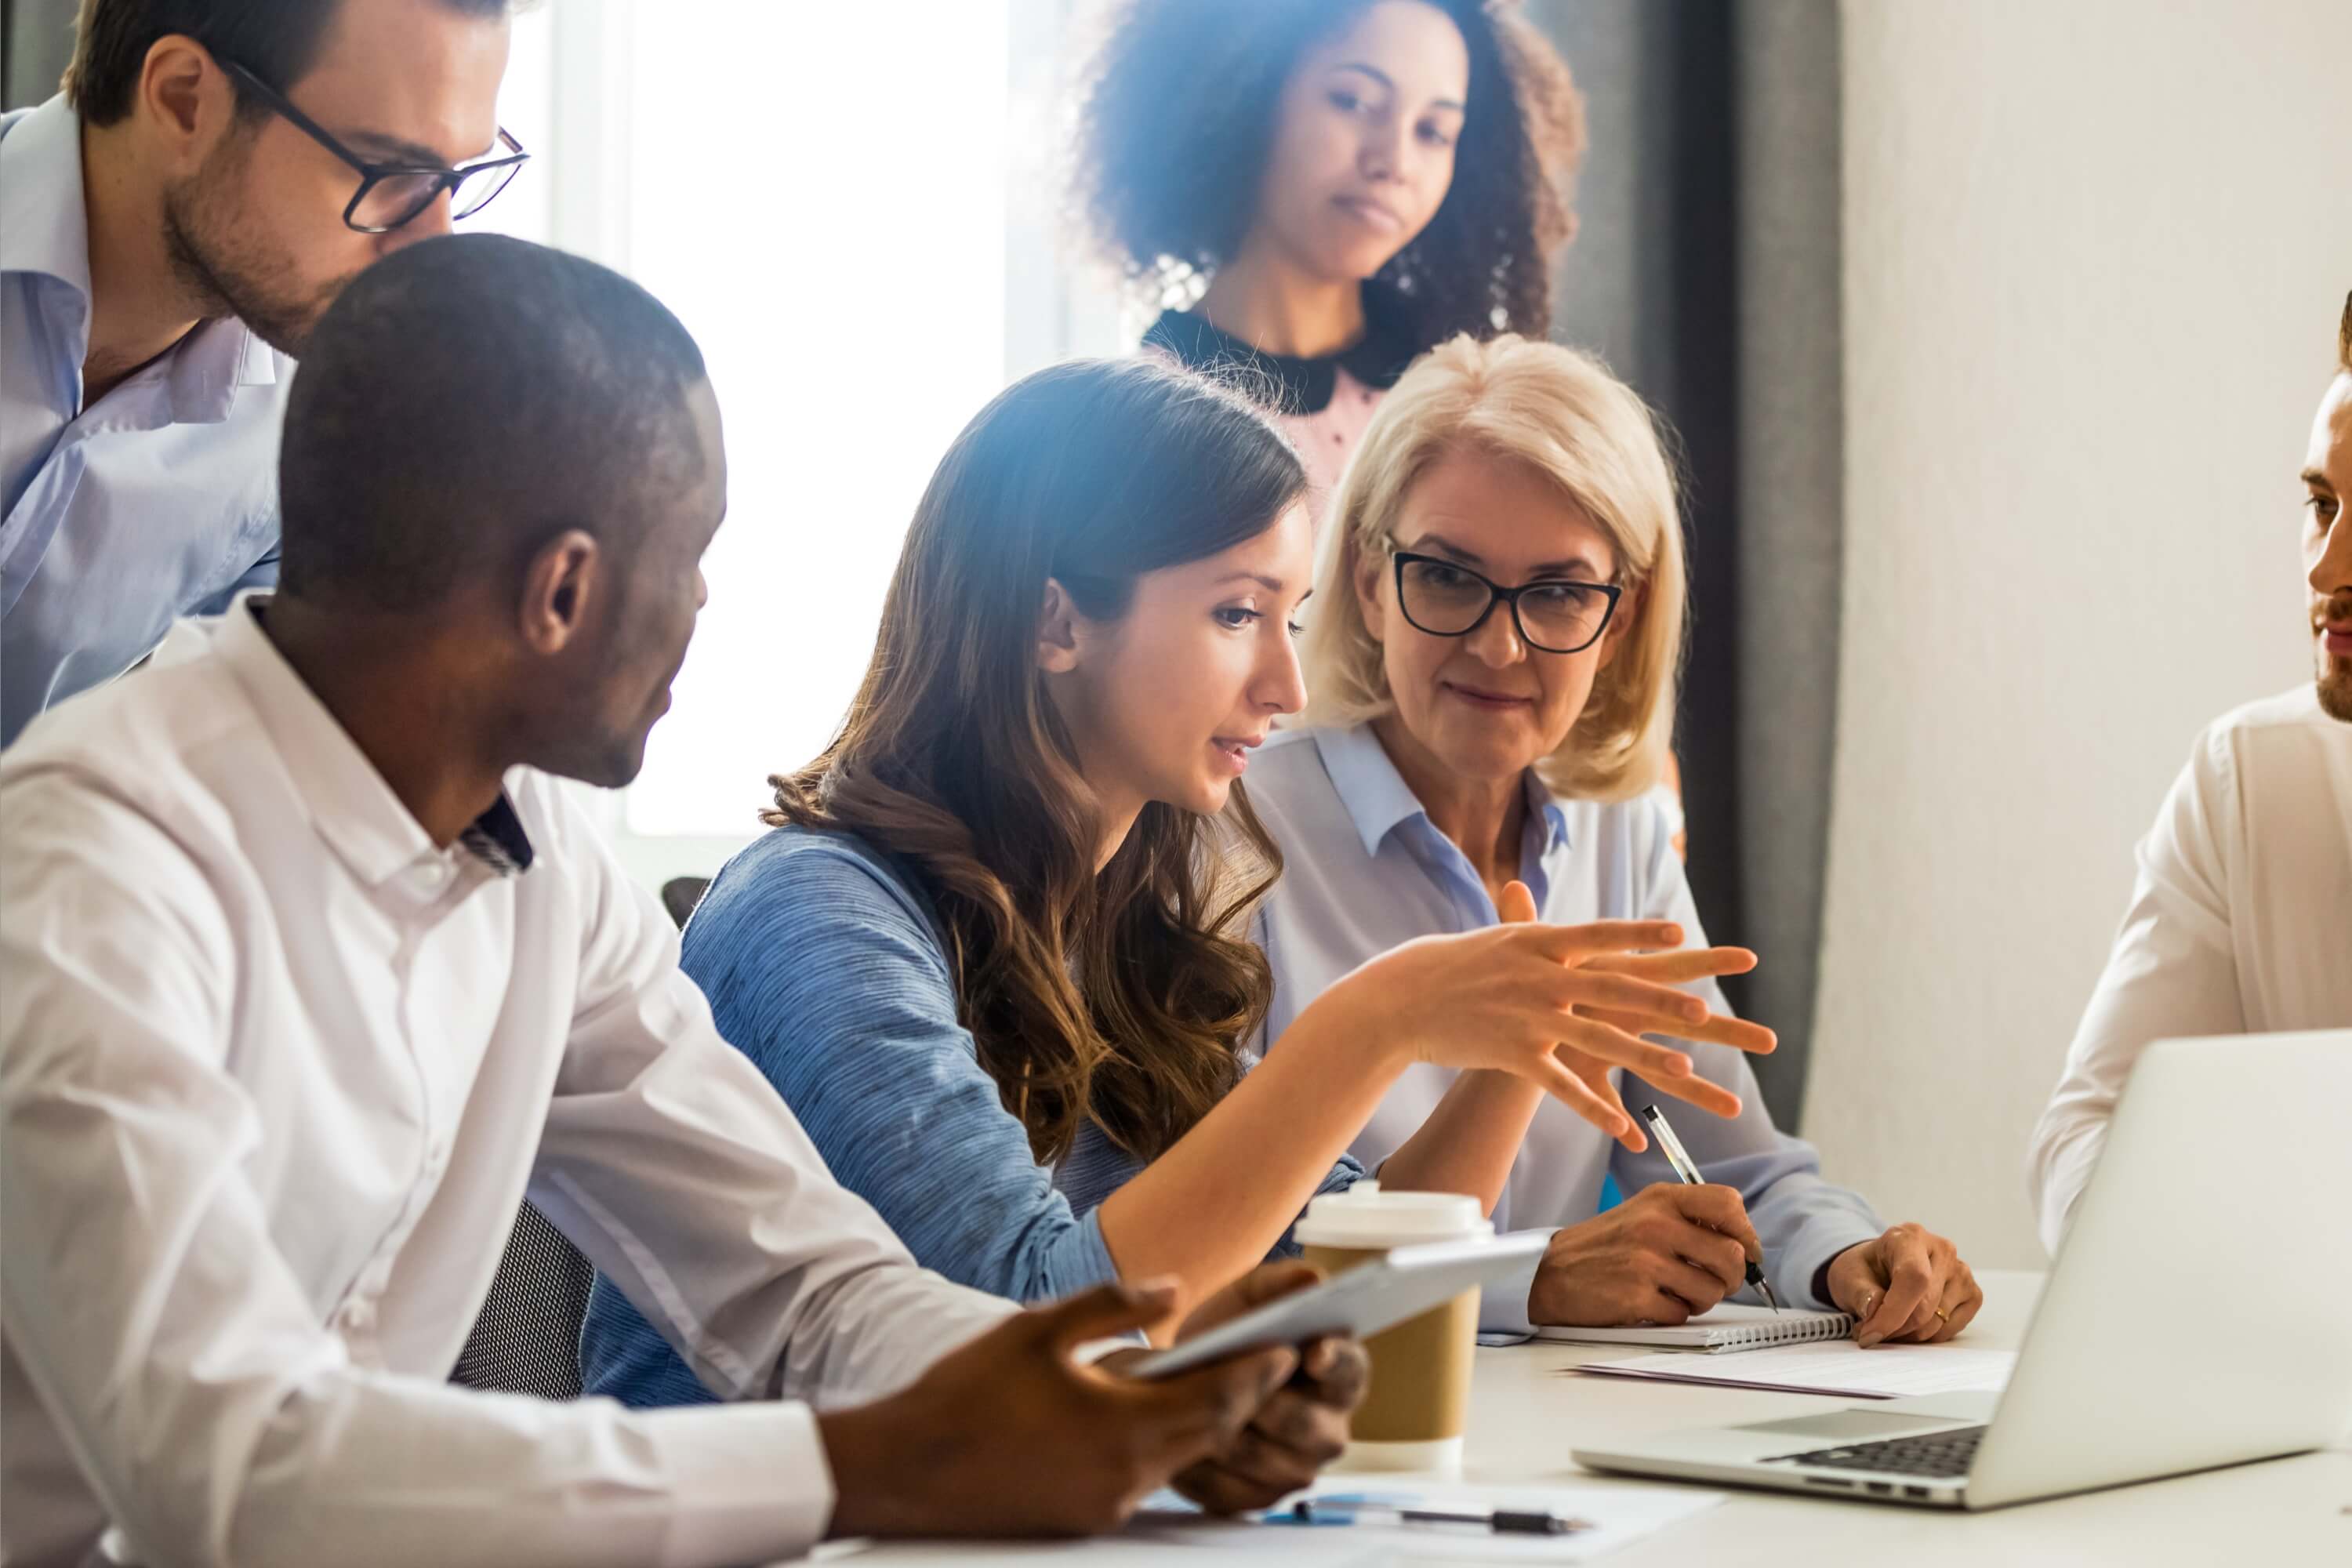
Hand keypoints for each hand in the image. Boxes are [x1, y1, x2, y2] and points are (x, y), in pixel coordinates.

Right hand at [818, 1279, 1296, 1538]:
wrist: (905, 1470)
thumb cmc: (966, 1392)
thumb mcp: (1039, 1328)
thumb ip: (1112, 1304)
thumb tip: (1172, 1289)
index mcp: (1120, 1426)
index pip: (1217, 1399)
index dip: (1258, 1371)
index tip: (1288, 1344)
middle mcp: (1125, 1476)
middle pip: (1211, 1435)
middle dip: (1245, 1396)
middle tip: (1275, 1361)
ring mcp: (1106, 1506)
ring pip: (1181, 1460)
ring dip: (1205, 1423)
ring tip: (1224, 1383)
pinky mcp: (1086, 1520)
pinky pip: (1147, 1480)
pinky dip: (1165, 1447)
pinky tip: (1158, 1418)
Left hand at [1164, 1262, 1368, 1512]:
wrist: (1187, 1377)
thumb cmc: (1230, 1333)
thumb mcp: (1249, 1298)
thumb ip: (1281, 1283)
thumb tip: (1313, 1280)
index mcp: (1341, 1375)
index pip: (1350, 1371)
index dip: (1333, 1362)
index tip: (1311, 1351)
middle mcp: (1329, 1430)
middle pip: (1306, 1426)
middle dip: (1265, 1402)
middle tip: (1226, 1380)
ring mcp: (1295, 1470)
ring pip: (1262, 1460)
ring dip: (1225, 1432)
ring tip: (1190, 1406)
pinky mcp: (1256, 1500)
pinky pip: (1230, 1491)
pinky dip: (1201, 1467)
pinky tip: (1179, 1441)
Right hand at [1320, 881, 1768, 1143]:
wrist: (1399, 998)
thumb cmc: (1446, 965)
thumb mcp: (1494, 939)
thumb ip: (1528, 927)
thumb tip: (1542, 903)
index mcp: (1538, 942)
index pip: (1600, 935)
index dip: (1641, 936)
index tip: (1681, 937)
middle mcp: (1539, 975)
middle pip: (1613, 989)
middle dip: (1662, 1002)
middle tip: (1704, 1010)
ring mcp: (1529, 1016)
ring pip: (1598, 1039)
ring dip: (1644, 1056)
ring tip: (1686, 1068)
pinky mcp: (1513, 1054)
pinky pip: (1562, 1086)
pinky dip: (1595, 1109)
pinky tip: (1624, 1128)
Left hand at [1499, 884, 1776, 1151]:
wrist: (1501, 1017)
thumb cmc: (1522, 979)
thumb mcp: (1524, 948)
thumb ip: (1522, 918)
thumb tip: (1511, 881)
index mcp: (1617, 982)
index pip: (1672, 969)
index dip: (1708, 960)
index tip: (1749, 956)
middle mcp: (1624, 1016)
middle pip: (1686, 1024)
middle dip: (1729, 1032)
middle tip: (1772, 1041)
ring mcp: (1612, 1045)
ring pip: (1663, 1071)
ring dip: (1698, 1091)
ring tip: (1735, 1110)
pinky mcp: (1587, 1069)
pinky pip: (1609, 1098)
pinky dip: (1618, 1120)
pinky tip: (1640, 1142)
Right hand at [1527, 1183, 1763, 1325]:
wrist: (1550, 1271)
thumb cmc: (1604, 1245)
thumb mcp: (1643, 1212)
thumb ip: (1689, 1218)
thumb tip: (1743, 1245)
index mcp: (1662, 1199)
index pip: (1729, 1204)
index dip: (1747, 1232)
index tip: (1745, 1250)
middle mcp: (1656, 1224)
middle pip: (1732, 1255)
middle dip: (1733, 1278)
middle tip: (1718, 1282)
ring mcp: (1646, 1261)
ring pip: (1713, 1290)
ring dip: (1702, 1299)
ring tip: (1678, 1292)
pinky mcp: (1637, 1296)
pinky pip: (1683, 1314)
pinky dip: (1673, 1314)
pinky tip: (1653, 1303)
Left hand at [1825, 1223, 1982, 1346]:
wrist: (1881, 1268)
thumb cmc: (1866, 1270)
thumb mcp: (1849, 1276)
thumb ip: (1860, 1292)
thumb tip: (1874, 1309)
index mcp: (1910, 1237)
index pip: (1914, 1277)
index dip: (1894, 1312)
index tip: (1871, 1334)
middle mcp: (1943, 1250)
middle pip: (1926, 1306)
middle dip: (1895, 1329)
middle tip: (1871, 1333)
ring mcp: (1962, 1273)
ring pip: (1938, 1323)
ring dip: (1908, 1335)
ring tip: (1887, 1326)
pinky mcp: (1972, 1294)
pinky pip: (1951, 1330)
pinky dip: (1927, 1337)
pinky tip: (1909, 1325)